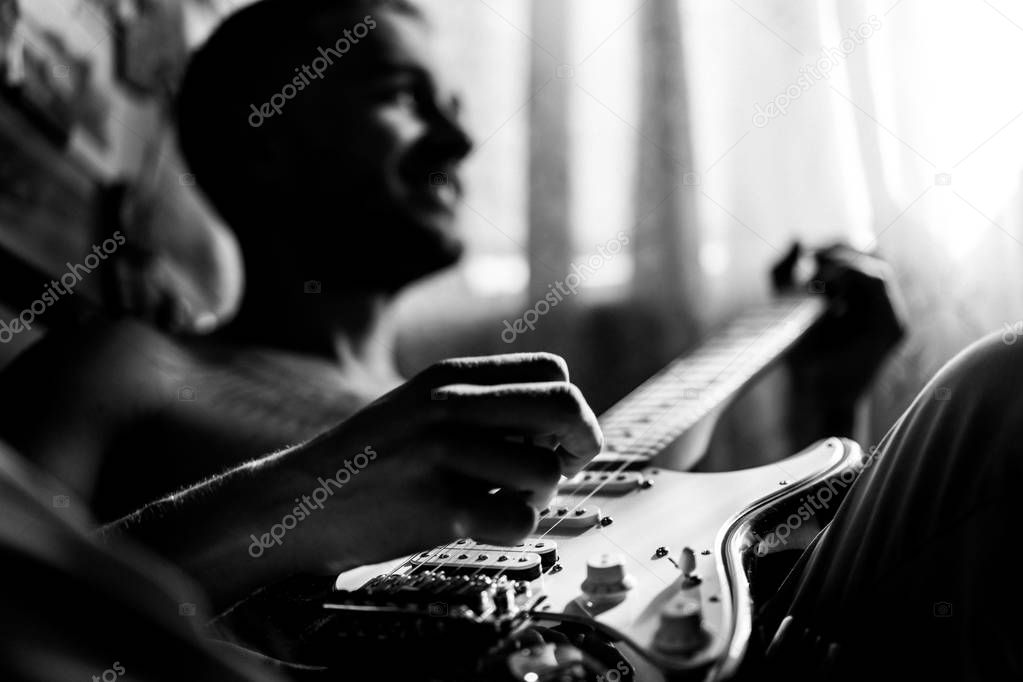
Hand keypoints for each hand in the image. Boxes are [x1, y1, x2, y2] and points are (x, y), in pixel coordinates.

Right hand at [280, 352, 602, 572]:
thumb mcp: (417, 407)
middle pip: (565, 406)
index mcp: (448, 376)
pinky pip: (519, 521)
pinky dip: (512, 530)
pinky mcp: (438, 507)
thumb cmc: (366, 462)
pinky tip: (480, 525)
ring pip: (545, 472)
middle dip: (581, 441)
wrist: (295, 505)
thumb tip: (563, 424)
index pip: (552, 370)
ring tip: (497, 499)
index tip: (557, 437)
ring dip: (536, 496)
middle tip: (563, 466)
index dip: (567, 405)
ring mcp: (442, 454)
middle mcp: (449, 405)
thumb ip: (482, 406)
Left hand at [777, 243, 906, 434]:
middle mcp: (875, 303)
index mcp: (855, 295)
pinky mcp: (893, 325)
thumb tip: (797, 237)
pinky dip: (853, 273)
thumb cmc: (798, 352)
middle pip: (867, 253)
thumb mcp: (782, 305)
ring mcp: (888, 314)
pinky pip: (879, 282)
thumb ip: (783, 271)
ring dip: (843, 262)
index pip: (852, 253)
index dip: (831, 246)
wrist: (813, 393)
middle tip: (809, 261)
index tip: (805, 254)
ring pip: (875, 266)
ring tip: (815, 276)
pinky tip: (827, 284)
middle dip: (836, 250)